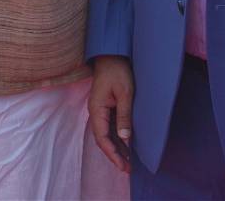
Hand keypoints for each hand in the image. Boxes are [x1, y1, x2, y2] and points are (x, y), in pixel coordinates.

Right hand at [89, 55, 133, 172]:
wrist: (112, 55)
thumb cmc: (117, 71)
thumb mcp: (125, 93)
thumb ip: (124, 115)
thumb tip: (125, 137)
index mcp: (97, 109)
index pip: (102, 138)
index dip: (112, 153)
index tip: (122, 166)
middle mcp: (96, 112)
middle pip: (103, 139)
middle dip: (114, 155)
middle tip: (127, 170)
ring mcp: (100, 110)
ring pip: (106, 135)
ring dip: (116, 149)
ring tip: (128, 163)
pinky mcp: (106, 108)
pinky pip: (110, 127)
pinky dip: (117, 139)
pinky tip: (126, 146)